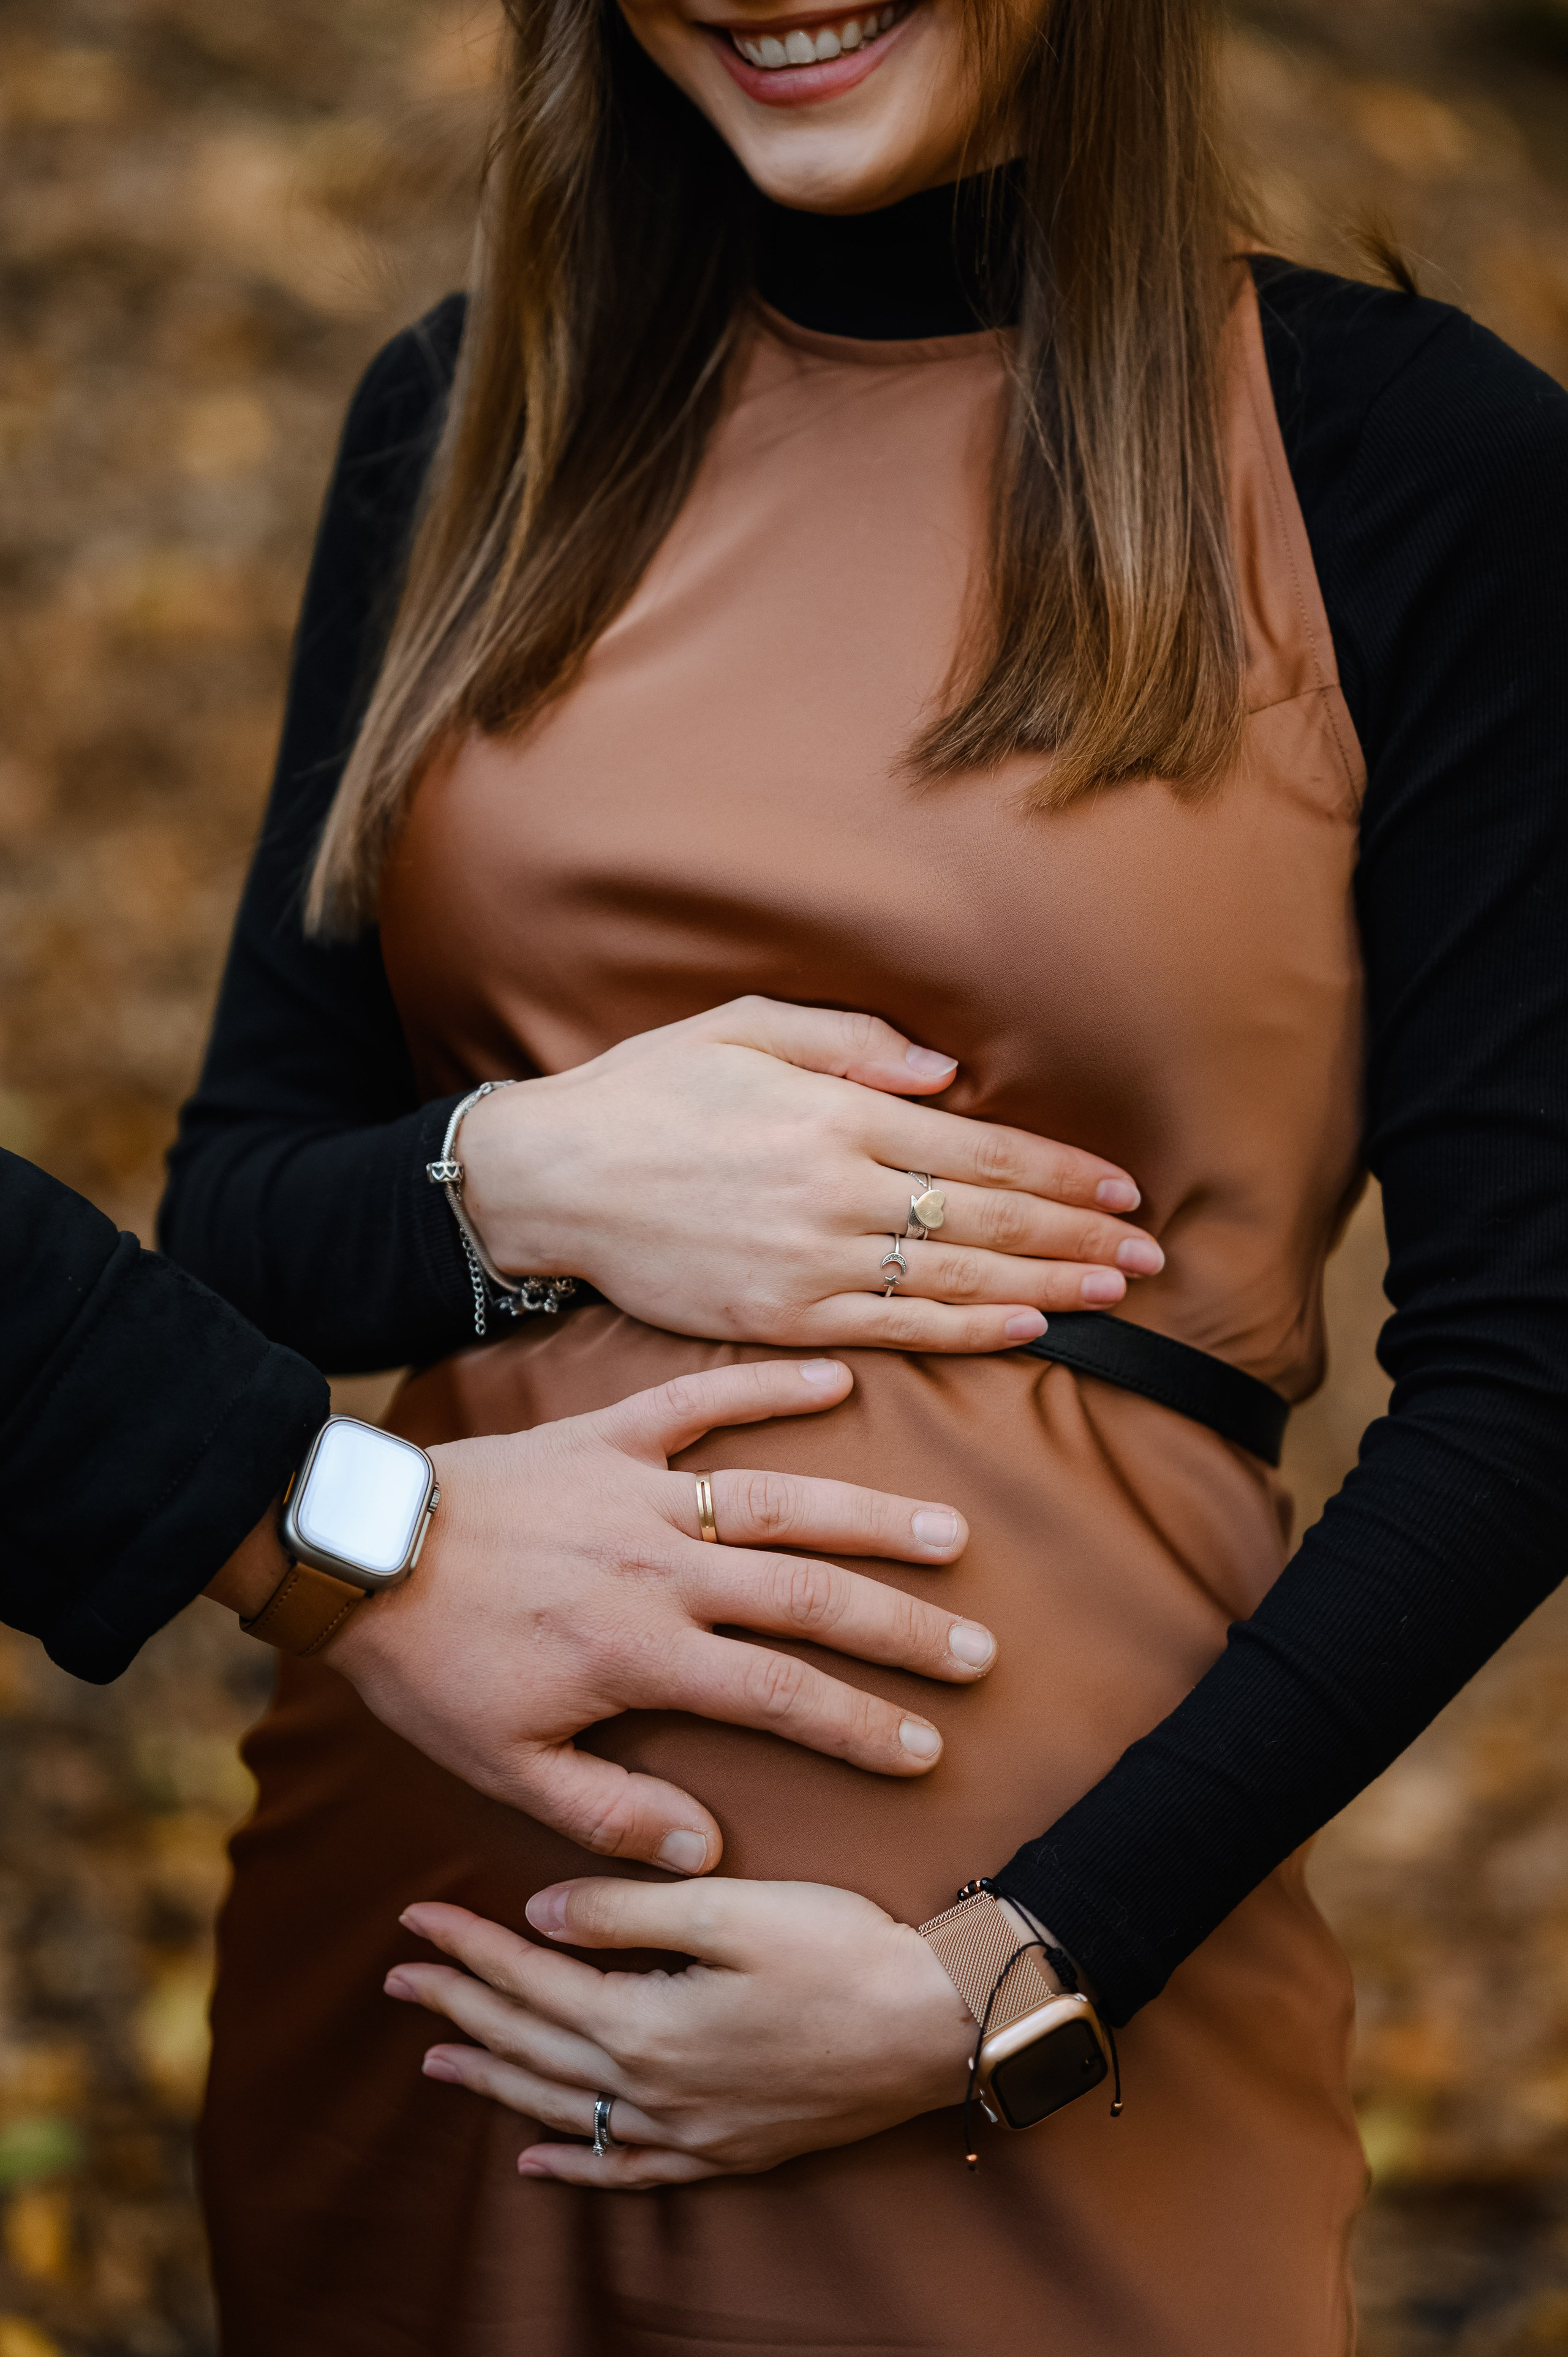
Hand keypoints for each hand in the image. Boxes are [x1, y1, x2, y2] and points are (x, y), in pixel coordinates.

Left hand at [326, 1358, 989, 1872]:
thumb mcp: (503, 1768)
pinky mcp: (607, 1435)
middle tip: (976, 1650)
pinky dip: (768, 1385)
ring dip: (868, 1517)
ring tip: (947, 1533)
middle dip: (901, 1629)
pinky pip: (700, 1401)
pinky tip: (837, 1378)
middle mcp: (661, 1569)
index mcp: (641, 1655)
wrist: (358, 1553)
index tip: (925, 1747)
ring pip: (778, 1501)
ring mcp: (639, 1493)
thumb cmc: (430, 1669)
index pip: (780, 1698)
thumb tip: (707, 1850)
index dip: (860, 1727)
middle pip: (809, 1597)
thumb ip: (607, 1815)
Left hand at [386, 1877, 976, 2187]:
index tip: (414, 1917)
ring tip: (437, 2058)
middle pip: (532, 2046)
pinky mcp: (731, 2149)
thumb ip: (627, 1909)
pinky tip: (538, 2161)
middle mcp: (656, 2091)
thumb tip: (539, 1911)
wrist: (941, 2023)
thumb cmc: (844, 1949)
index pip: (531, 1979)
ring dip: (495, 2079)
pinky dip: (574, 2165)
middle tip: (398, 1978)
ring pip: (565, 2110)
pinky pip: (628, 2169)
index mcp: (647, 2024)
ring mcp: (693, 2130)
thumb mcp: (732, 1908)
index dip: (468, 1947)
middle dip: (461, 2007)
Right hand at [458, 996, 1161, 1353]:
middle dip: (1080, 1235)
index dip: (1063, 1172)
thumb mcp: (743, 1026)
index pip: (982, 1150)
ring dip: (1050, 1285)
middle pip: (989, 1219)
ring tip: (1115, 1292)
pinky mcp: (781, 1317)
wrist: (553, 1178)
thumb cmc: (647, 1090)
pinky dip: (972, 1330)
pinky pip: (898, 1331)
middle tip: (1151, 1254)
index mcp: (836, 1113)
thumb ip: (853, 1043)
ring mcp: (811, 1261)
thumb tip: (949, 1077)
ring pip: (958, 1279)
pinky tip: (1030, 1328)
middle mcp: (837, 1190)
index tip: (1123, 1188)